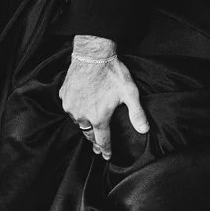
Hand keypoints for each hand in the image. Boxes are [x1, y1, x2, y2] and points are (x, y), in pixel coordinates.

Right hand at [58, 37, 147, 159]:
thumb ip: (136, 113)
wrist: (92, 54)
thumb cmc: (112, 73)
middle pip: (89, 134)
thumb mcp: (129, 93)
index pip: (102, 141)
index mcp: (99, 118)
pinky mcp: (64, 96)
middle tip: (98, 147)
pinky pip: (70, 108)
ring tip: (90, 125)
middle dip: (94, 141)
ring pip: (78, 121)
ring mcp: (71, 106)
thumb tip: (144, 130)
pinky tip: (81, 106)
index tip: (106, 156)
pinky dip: (76, 109)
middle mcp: (82, 116)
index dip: (106, 149)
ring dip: (85, 124)